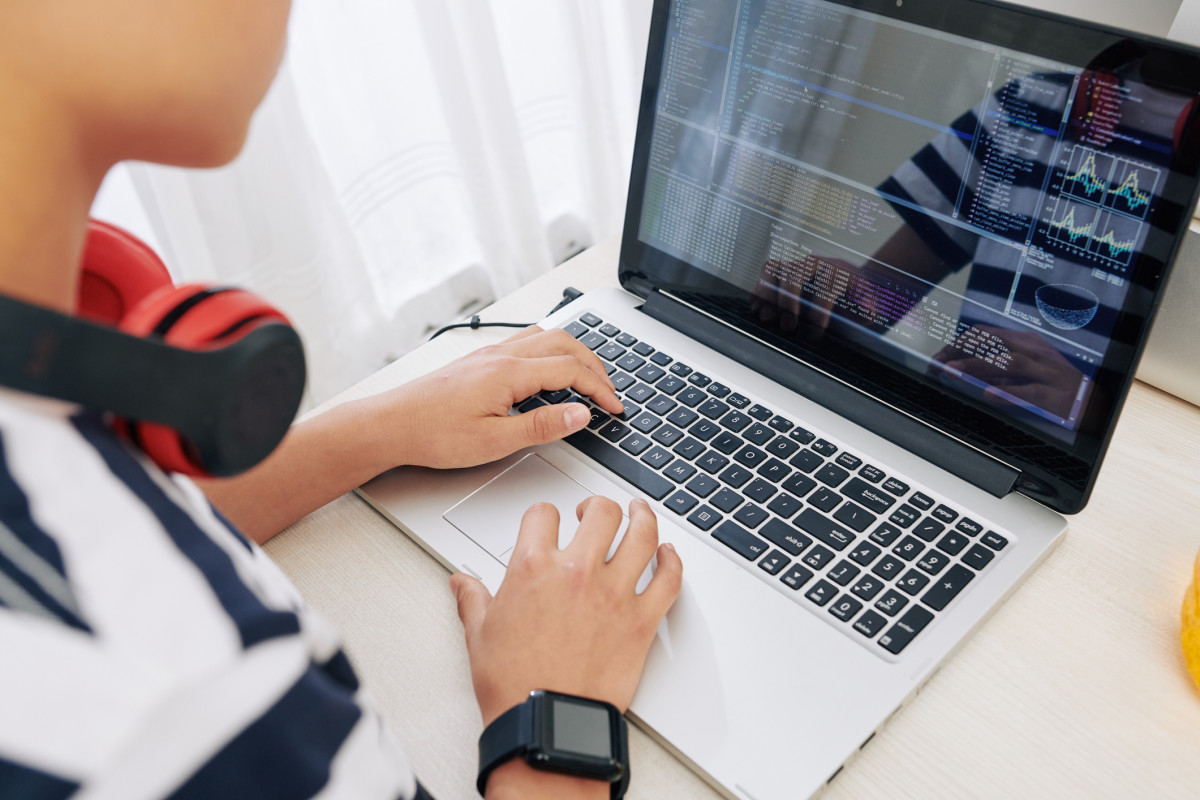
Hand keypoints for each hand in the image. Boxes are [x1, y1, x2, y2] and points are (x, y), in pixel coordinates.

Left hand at [370, 326, 623, 469]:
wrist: (389, 425)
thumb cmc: (432, 434)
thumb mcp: (494, 440)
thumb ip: (542, 425)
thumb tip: (581, 413)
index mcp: (509, 372)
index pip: (571, 370)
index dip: (600, 389)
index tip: (615, 408)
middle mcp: (501, 356)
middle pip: (564, 344)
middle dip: (595, 365)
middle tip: (611, 391)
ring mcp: (488, 355)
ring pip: (545, 337)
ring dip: (574, 354)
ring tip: (588, 378)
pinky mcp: (478, 361)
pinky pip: (526, 343)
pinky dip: (551, 353)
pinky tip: (548, 372)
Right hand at [450, 497, 682, 724]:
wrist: (546, 725)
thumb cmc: (514, 686)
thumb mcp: (480, 635)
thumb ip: (473, 600)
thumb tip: (461, 583)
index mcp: (533, 569)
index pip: (543, 514)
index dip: (544, 514)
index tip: (548, 522)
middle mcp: (577, 573)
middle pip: (601, 512)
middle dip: (596, 506)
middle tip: (594, 511)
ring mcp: (615, 594)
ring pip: (642, 534)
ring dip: (643, 517)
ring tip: (639, 512)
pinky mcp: (642, 621)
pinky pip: (669, 579)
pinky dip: (673, 561)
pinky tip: (668, 554)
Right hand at [751, 255, 883, 338]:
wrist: (852, 281)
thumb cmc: (858, 296)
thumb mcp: (870, 302)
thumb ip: (869, 307)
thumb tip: (867, 310)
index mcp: (838, 270)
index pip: (825, 286)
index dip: (820, 312)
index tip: (815, 335)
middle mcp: (815, 263)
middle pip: (794, 273)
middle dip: (788, 302)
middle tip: (788, 327)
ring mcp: (797, 265)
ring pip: (774, 268)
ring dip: (767, 294)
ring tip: (767, 318)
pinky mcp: (784, 271)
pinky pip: (766, 272)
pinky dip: (759, 290)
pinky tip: (757, 309)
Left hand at [933, 325, 1085, 418]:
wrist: (1091, 403)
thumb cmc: (1053, 384)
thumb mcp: (1023, 368)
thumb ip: (995, 366)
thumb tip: (959, 368)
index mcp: (1025, 342)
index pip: (985, 334)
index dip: (957, 344)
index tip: (938, 357)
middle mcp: (1035, 353)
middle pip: (993, 345)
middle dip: (961, 353)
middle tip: (937, 365)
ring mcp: (1047, 373)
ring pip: (1009, 364)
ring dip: (978, 367)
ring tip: (953, 372)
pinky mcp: (1056, 396)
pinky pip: (1031, 392)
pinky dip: (1008, 393)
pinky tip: (988, 395)